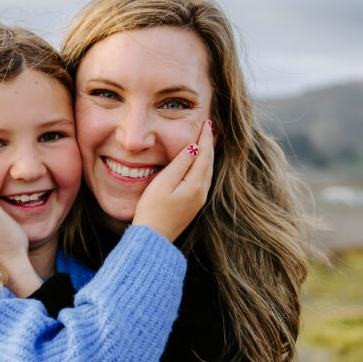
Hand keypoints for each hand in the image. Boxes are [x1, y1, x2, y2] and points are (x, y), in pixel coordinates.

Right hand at [132, 121, 213, 241]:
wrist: (154, 238)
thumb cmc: (153, 210)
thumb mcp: (164, 183)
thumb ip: (180, 164)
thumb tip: (194, 147)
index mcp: (196, 184)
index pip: (204, 154)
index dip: (205, 138)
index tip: (207, 123)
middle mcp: (201, 192)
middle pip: (209, 162)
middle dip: (209, 144)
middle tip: (209, 128)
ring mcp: (198, 200)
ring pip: (207, 171)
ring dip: (208, 155)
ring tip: (207, 142)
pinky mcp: (193, 205)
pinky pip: (203, 180)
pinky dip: (203, 166)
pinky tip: (199, 164)